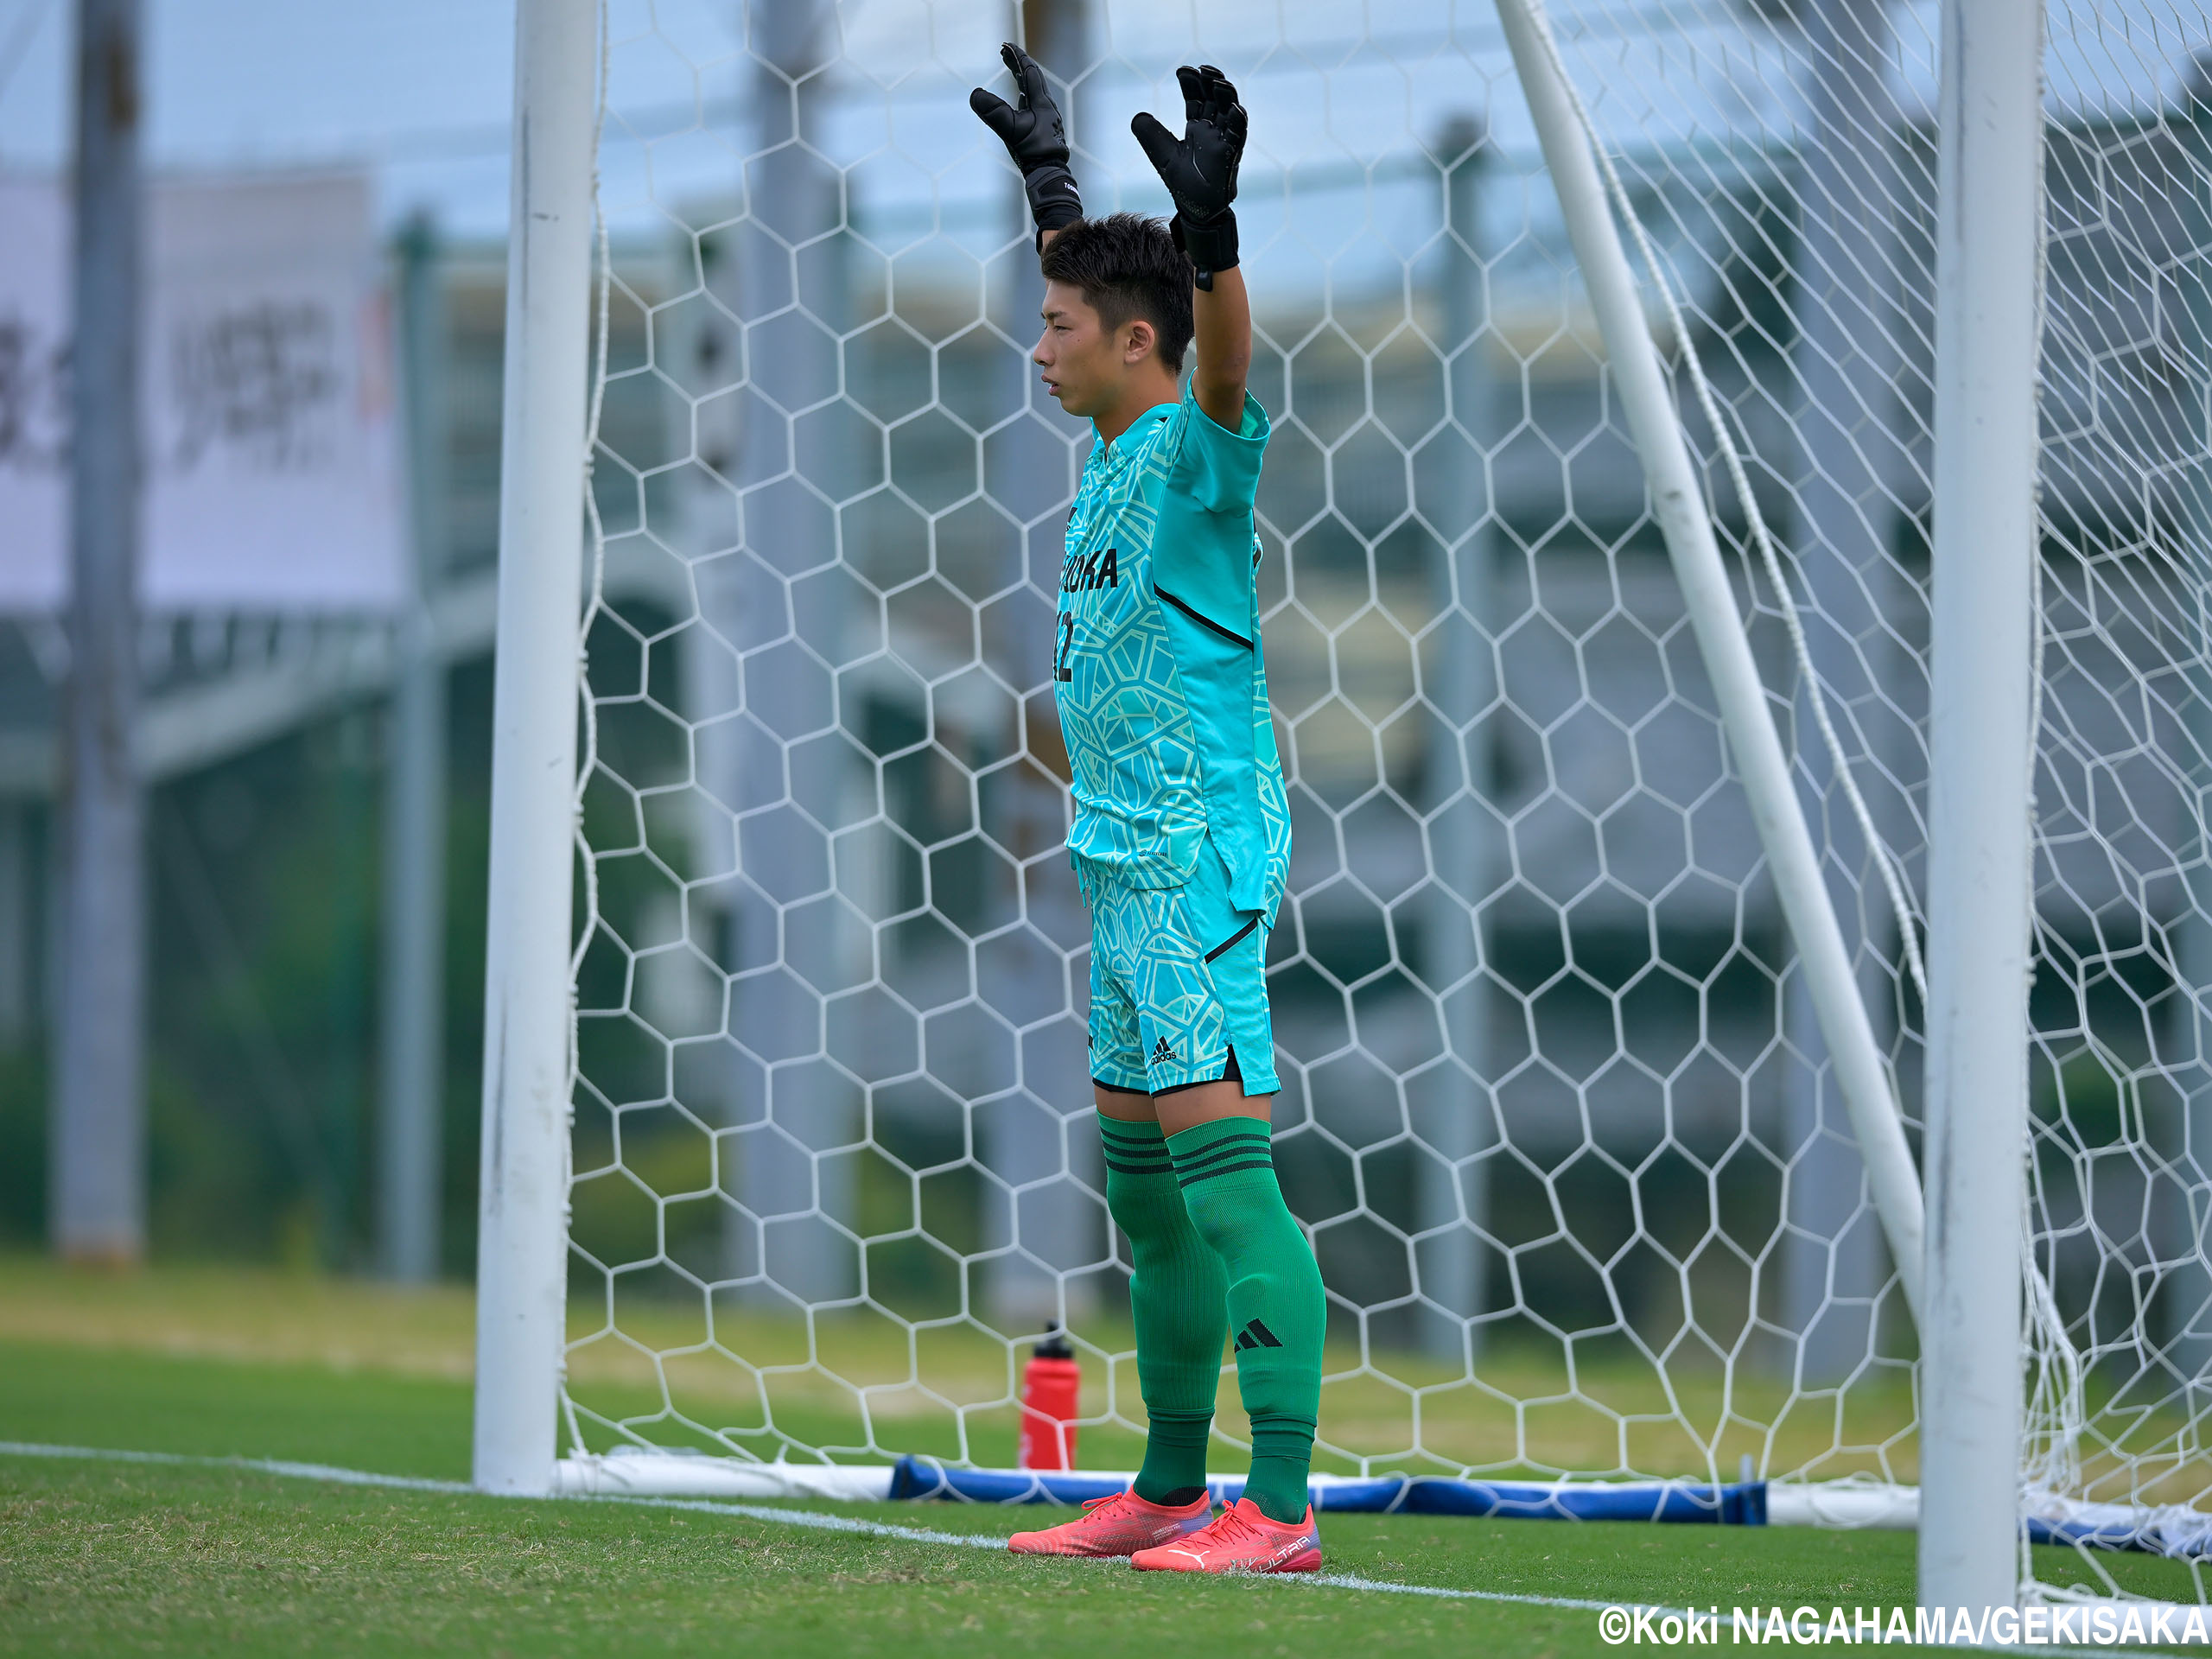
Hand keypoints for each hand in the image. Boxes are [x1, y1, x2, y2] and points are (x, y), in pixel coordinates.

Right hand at [970, 43, 1081, 240]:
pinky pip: (1034, 105)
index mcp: (1041, 102)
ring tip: (1013, 71)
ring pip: (1034, 91)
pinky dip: (1025, 96)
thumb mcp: (1011, 131)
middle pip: (1032, 78)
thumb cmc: (1034, 153)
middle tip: (1005, 53)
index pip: (1029, 71)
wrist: (1050, 175)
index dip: (1017, 57)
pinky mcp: (1044, 129)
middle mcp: (1046, 107)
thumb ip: (993, 113)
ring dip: (1022, 79)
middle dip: (1018, 64)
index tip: (1005, 45)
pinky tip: (1022, 101)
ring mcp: (1046, 118)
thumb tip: (974, 94)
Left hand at [1131, 64, 1246, 283]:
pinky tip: (1235, 108)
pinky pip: (1238, 136)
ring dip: (1226, 96)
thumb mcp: (1162, 155)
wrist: (1196, 211)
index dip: (1191, 83)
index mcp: (1196, 128)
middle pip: (1214, 99)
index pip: (1195, 99)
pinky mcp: (1231, 156)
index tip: (1183, 70)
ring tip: (1217, 82)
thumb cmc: (1184, 184)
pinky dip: (1238, 122)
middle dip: (1210, 82)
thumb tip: (1137, 117)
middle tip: (1203, 69)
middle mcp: (1212, 131)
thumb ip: (1151, 135)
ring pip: (1229, 112)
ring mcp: (1224, 141)